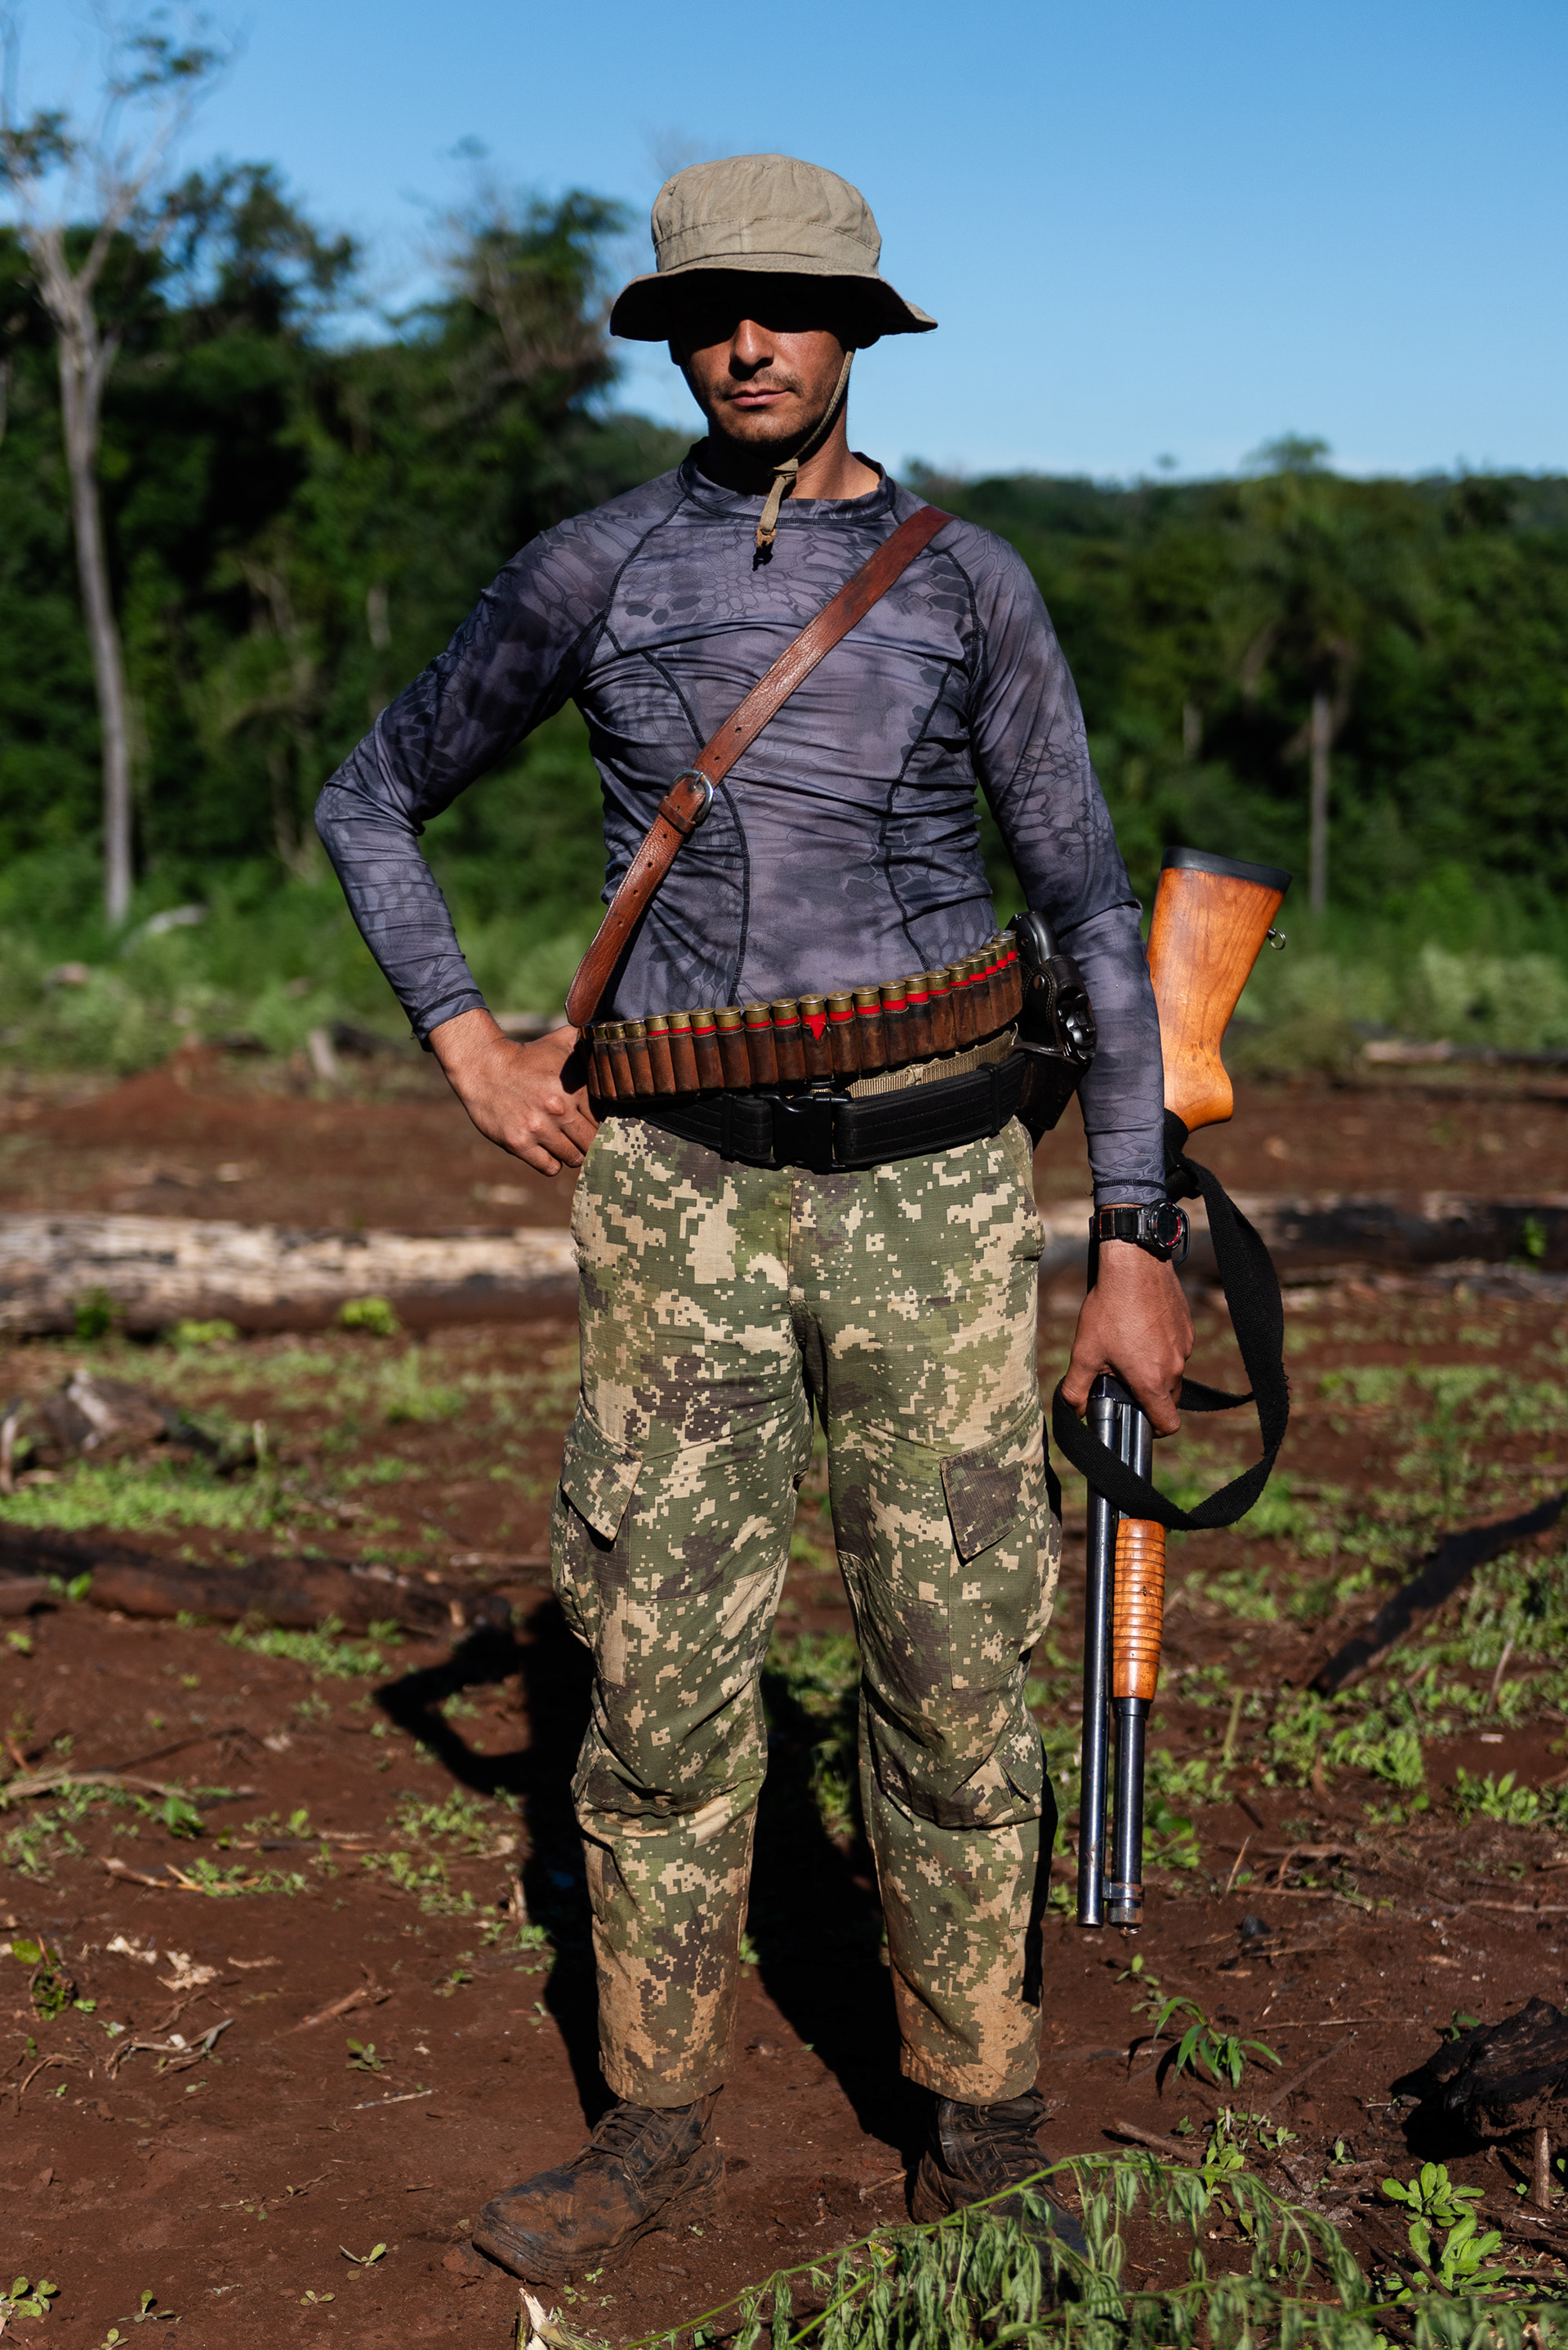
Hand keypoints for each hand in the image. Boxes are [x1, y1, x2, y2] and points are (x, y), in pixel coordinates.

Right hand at [428, 1009, 597, 1176]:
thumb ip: (589, 1043)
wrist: (483, 1067)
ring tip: (566, 1144)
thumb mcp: (561, 1041)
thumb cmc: (527, 1056)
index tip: (595, 1123)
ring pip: (573, 1158)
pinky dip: (552, 1163)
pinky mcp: (519, 1144)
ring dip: (572, 1154)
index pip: (605, 1119)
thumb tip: (609, 1037)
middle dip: (590, 1142)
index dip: (603, 1123)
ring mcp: (539, 1129)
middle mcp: (559, 1111)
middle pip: (592, 1143)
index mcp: (574, 1088)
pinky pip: (550, 1168)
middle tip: (582, 1137)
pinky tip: (548, 1152)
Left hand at [1060, 1238, 1193, 1436]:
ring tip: (1128, 1347)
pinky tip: (1140, 1327)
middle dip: (1149, 1395)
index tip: (1139, 1419)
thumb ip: (1076, 1388)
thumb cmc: (1110, 1308)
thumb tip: (1074, 1410)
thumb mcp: (1084, 1352)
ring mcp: (1184, 1346)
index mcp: (1152, 1380)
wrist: (1135, 1265)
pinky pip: (1177, 1347)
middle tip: (1123, 1378)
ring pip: (1172, 1370)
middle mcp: (1175, 1366)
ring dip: (1155, 1368)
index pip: (1168, 1423)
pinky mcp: (1187, 1326)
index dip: (1155, 1429)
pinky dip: (1161, 1346)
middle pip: (1169, 1398)